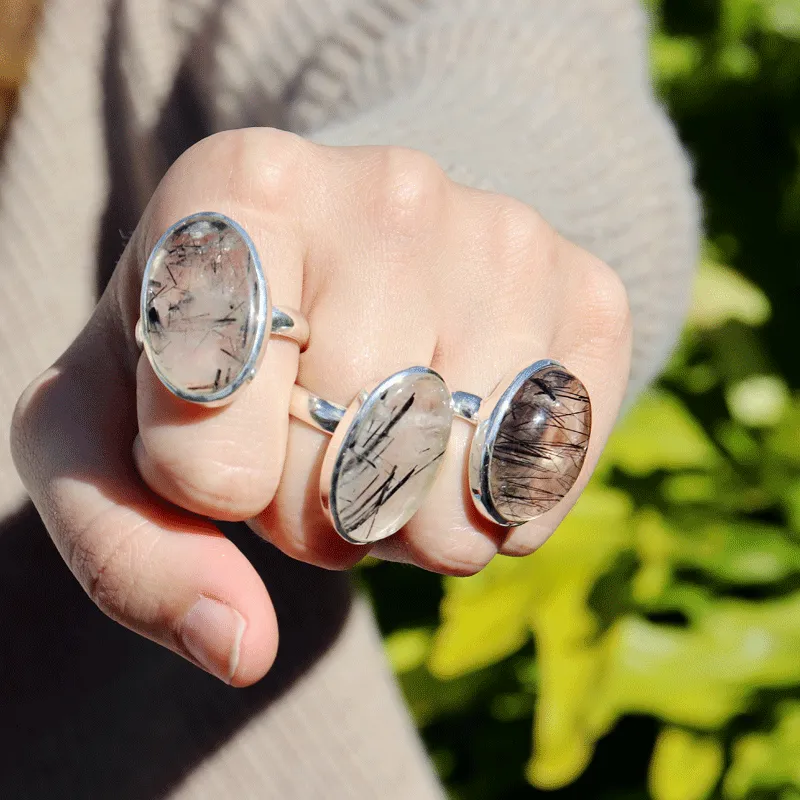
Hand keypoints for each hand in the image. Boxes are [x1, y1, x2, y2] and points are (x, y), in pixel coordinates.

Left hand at [11, 128, 630, 684]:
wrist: (343, 268)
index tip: (216, 433)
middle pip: (346, 472)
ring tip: (384, 444)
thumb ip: (128, 548)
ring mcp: (505, 236)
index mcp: (236, 187)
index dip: (208, 480)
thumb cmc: (209, 358)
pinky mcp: (589, 293)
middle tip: (309, 442)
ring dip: (404, 519)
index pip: (207, 439)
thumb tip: (241, 647)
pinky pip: (543, 477)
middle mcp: (389, 187)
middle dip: (315, 508)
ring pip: (451, 493)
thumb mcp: (108, 439)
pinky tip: (459, 453)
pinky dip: (491, 512)